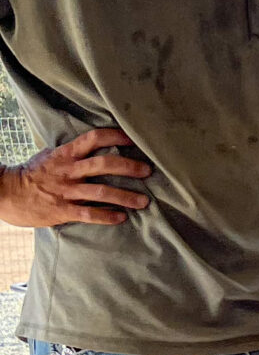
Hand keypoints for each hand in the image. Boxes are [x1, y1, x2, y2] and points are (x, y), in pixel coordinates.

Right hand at [0, 126, 150, 229]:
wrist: (6, 193)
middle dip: (128, 167)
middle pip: (103, 164)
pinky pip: (88, 214)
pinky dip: (106, 216)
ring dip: (125, 197)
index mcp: (66, 154)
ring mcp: (66, 191)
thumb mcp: (51, 155)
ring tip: (143, 201)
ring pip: (100, 192)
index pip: (93, 138)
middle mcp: (68, 170)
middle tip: (148, 171)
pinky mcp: (62, 210)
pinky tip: (121, 218)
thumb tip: (97, 145)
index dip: (115, 136)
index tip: (134, 139)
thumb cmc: (33, 173)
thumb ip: (73, 152)